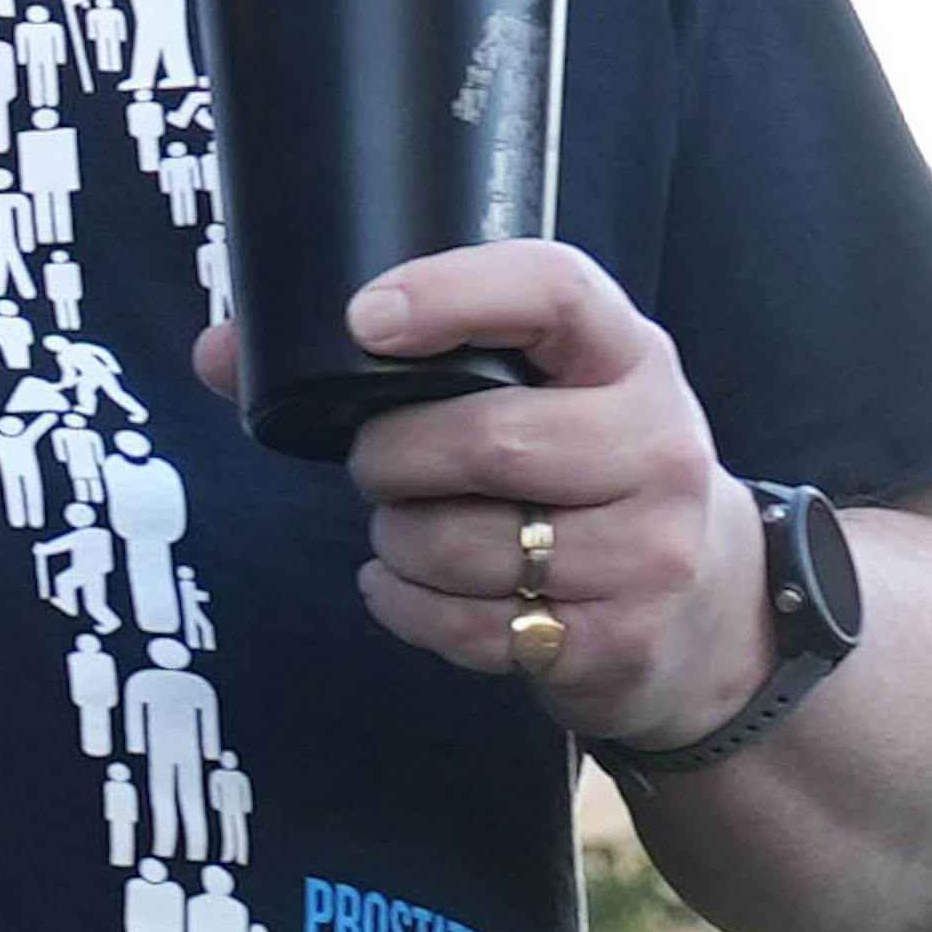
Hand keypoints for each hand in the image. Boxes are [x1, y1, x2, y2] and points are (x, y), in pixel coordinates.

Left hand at [197, 240, 763, 747]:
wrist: (711, 617)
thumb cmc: (589, 479)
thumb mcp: (543, 398)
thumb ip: (406, 365)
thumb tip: (220, 354)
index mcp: (631, 357)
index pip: (554, 291)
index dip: (452, 293)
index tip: (366, 318)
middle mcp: (657, 446)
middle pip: (487, 441)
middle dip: (392, 459)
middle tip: (373, 466)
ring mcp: (648, 551)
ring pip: (467, 545)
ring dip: (397, 542)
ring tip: (401, 530)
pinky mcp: (617, 640)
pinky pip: (469, 628)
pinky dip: (405, 608)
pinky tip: (404, 588)